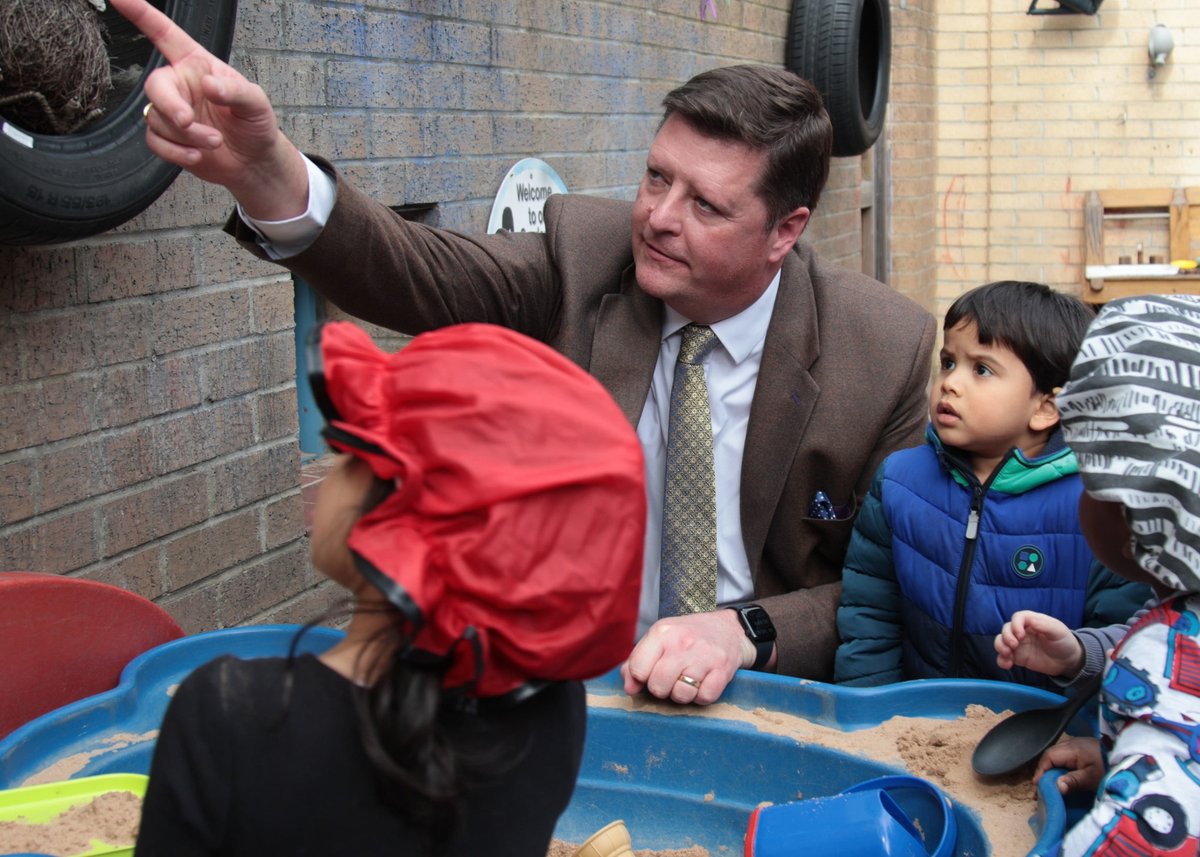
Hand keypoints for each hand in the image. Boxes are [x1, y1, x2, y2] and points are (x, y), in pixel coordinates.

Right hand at [109, 0, 308, 219]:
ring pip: (157, 119)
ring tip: (214, 142)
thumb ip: (235, 91)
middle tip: (188, 121)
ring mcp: (171, 112)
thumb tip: (209, 85)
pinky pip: (156, 143)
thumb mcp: (256, 103)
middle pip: (154, 85)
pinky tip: (198, 156)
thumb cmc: (255, 124)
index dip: (141, 14)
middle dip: (170, 106)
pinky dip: (177, 153)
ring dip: (187, 136)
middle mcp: (180, 85)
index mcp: (197, 66)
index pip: (165, 34)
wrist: (254, 162)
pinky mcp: (167, 138)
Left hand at [620, 609, 755, 705]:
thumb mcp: (659, 638)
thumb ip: (637, 661)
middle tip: (670, 680)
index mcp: (662, 632)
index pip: (637, 668)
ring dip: (682, 694)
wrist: (728, 629)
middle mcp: (682, 642)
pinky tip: (703, 683)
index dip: (641, 678)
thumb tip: (629, 688)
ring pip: (681, 694)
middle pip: (658, 685)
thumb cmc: (687, 637)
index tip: (649, 674)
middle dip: (661, 689)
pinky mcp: (723, 669)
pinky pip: (704, 698)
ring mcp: (704, 656)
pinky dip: (702, 697)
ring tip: (687, 681)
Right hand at [994, 610, 1082, 676]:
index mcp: (1032, 621)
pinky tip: (1007, 665)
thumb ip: (1044, 625)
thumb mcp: (1058, 631)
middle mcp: (1022, 631)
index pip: (1017, 618)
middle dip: (1006, 637)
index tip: (1020, 636)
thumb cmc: (1064, 642)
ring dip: (1000, 647)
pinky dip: (1001, 660)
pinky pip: (1003, 657)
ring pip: (1001, 641)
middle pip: (1006, 629)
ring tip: (1008, 655)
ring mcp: (1018, 645)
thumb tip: (1030, 621)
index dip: (1015, 625)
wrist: (1068, 662)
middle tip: (1014, 646)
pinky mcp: (1017, 657)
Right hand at [1033, 737, 1104, 793]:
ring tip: (1051, 784)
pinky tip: (1064, 777)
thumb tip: (1056, 787)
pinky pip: (1066, 757)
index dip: (1041, 771)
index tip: (1037, 785)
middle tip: (1042, 787)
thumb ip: (1073, 781)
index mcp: (1071, 749)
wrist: (1131, 757)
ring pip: (1058, 756)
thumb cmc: (1110, 767)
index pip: (1048, 757)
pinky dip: (1061, 767)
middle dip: (1045, 771)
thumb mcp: (1092, 778)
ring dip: (1053, 769)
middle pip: (1051, 756)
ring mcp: (1078, 745)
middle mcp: (1072, 744)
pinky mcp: (1084, 750)